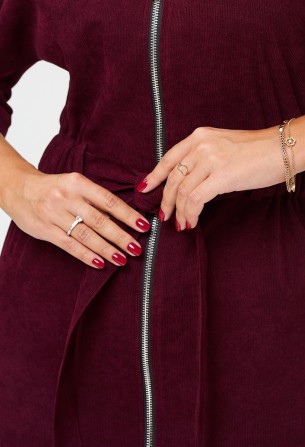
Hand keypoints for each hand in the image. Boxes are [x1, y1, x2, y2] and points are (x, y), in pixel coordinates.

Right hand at [3, 167, 151, 269]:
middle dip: (120, 236)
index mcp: (78, 183)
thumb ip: (94, 198)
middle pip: (100, 220)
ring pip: (86, 235)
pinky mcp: (46, 230)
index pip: (109, 201)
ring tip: (122, 259)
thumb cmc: (55, 188)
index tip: (144, 225)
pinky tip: (100, 263)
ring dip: (106, 249)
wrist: (19, 189)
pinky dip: (86, 255)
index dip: (128, 214)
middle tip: (137, 248)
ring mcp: (55, 215)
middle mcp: (67, 198)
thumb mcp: (74, 184)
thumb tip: (123, 217)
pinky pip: (69, 245)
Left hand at [136, 125, 283, 229]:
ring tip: (182, 224)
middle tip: (165, 216)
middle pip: (172, 178)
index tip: (146, 189)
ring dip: (180, 212)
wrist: (284, 148)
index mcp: (200, 136)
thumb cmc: (260, 151)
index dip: (154, 176)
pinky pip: (196, 200)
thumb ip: (206, 157)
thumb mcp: (225, 145)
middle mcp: (201, 145)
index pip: (168, 158)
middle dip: (166, 200)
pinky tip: (193, 222)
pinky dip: (191, 214)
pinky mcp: (221, 176)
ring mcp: (210, 159)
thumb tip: (192, 181)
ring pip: (182, 191)